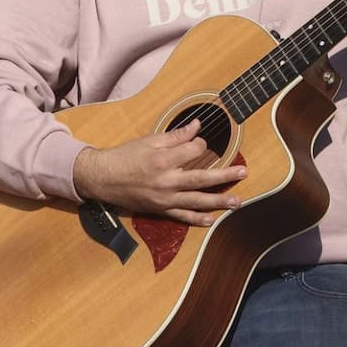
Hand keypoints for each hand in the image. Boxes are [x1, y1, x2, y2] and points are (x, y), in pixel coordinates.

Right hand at [72, 119, 246, 225]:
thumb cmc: (124, 156)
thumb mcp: (148, 140)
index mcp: (163, 159)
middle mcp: (167, 181)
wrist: (102, 178)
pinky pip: (181, 216)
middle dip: (225, 176)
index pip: (194, 151)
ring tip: (238, 202)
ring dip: (220, 201)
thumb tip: (197, 126)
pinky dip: (197, 219)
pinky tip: (211, 220)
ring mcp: (164, 198)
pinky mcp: (159, 209)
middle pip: (203, 178)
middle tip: (244, 173)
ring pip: (197, 201)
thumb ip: (175, 136)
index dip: (201, 144)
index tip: (201, 142)